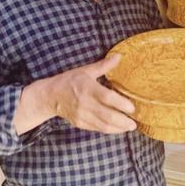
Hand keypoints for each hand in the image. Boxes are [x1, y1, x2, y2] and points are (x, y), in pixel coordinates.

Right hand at [18, 54, 136, 134]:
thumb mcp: (86, 70)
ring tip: (129, 127)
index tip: (132, 108)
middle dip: (123, 121)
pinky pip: (97, 129)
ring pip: (103, 125)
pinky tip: (118, 129)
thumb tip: (119, 56)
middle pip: (107, 115)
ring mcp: (82, 115)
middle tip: (134, 123)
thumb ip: (104, 65)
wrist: (50, 96)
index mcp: (88, 88)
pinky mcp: (80, 123)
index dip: (121, 104)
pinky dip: (109, 130)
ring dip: (118, 128)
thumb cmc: (70, 81)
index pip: (107, 98)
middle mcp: (85, 104)